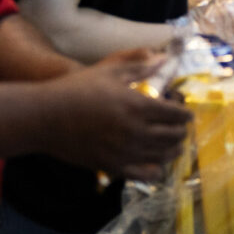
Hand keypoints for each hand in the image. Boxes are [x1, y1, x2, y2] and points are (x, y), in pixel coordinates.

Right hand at [40, 54, 193, 180]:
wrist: (45, 117)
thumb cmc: (76, 89)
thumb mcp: (109, 70)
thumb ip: (138, 65)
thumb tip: (164, 59)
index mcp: (138, 106)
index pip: (176, 114)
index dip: (186, 115)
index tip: (187, 114)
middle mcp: (136, 132)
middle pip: (173, 137)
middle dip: (182, 133)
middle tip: (183, 129)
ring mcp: (126, 152)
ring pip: (163, 156)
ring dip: (174, 151)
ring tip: (175, 146)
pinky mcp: (114, 167)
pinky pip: (144, 174)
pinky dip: (156, 170)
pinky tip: (157, 165)